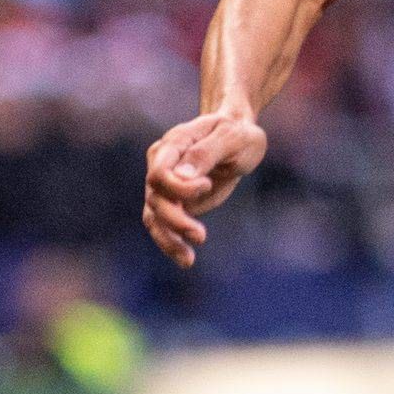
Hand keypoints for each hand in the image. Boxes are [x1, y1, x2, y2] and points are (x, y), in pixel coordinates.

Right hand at [142, 108, 268, 266]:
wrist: (239, 137)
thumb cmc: (237, 133)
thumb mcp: (231, 137)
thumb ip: (206, 153)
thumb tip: (184, 177)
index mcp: (174, 144)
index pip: (160, 171)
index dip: (178, 187)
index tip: (206, 185)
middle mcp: (162, 163)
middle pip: (155, 198)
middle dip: (175, 220)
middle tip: (200, 235)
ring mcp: (166, 184)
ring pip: (154, 216)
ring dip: (169, 239)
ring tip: (188, 259)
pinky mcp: (175, 201)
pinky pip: (163, 224)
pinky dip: (171, 242)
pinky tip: (186, 260)